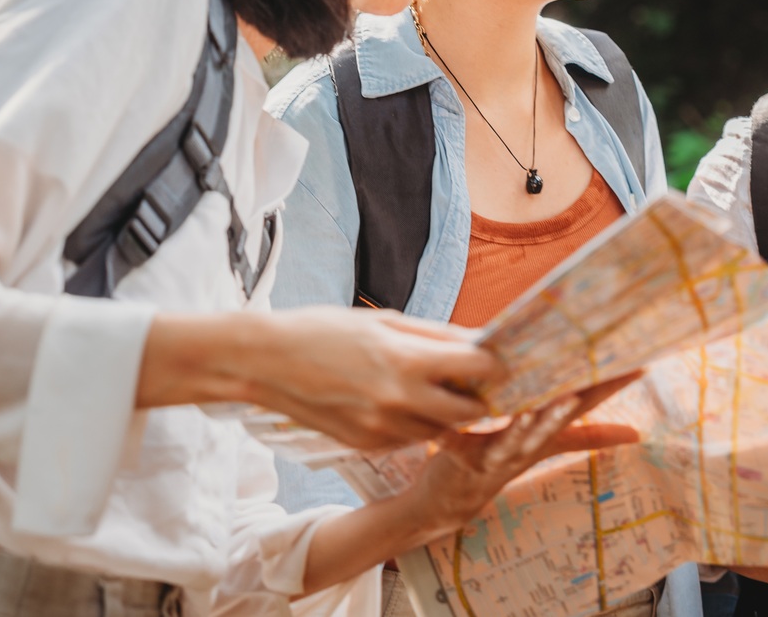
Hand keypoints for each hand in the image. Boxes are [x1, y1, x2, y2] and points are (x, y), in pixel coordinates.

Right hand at [141, 307, 502, 449]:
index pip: (479, 371)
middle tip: (475, 382)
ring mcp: (383, 428)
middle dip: (478, 398)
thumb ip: (434, 335)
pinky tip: (398, 401)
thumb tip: (478, 340)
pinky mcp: (368, 445)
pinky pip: (409, 438)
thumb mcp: (383, 321)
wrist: (267, 364)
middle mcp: (400, 400)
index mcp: (407, 360)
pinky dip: (416, 423)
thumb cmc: (324, 331)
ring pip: (441, 430)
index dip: (496, 367)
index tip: (500, 361)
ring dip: (447, 413)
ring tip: (433, 388)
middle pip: (469, 412)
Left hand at [396, 374, 643, 546]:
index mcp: (547, 432)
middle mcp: (528, 445)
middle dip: (571, 408)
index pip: (585, 406)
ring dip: (526, 427)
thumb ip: (585, 435)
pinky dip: (450, 438)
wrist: (451, 500)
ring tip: (533, 411)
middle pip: (557, 425)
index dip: (610, 388)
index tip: (638, 364)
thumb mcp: (543, 443)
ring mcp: (498, 456)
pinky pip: (457, 447)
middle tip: (585, 389)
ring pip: (516, 440)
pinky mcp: (464, 461)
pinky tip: (442, 431)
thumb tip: (632, 432)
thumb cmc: (500, 458)